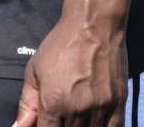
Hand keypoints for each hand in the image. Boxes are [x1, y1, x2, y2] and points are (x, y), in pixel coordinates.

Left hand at [14, 12, 127, 126]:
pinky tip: (94, 122)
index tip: (47, 122)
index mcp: (52, 102)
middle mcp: (76, 110)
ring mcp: (100, 109)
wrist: (92, 26)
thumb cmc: (61, 45)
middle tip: (61, 115)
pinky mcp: (118, 104)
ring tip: (75, 116)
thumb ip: (26, 104)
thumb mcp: (34, 71)